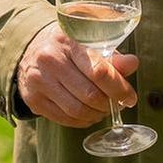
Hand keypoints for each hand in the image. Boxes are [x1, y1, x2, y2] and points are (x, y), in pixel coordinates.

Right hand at [16, 28, 138, 127]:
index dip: (119, 88)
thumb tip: (132, 63)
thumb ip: (112, 56)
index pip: (99, 71)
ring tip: (103, 109)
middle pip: (90, 94)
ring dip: (97, 114)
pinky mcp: (33, 98)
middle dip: (109, 104)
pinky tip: (88, 114)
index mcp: (68, 40)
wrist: (30, 49)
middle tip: (117, 104)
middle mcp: (50, 59)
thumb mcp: (89, 42)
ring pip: (77, 110)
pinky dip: (82, 121)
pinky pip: (64, 119)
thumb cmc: (67, 46)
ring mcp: (39, 80)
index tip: (130, 97)